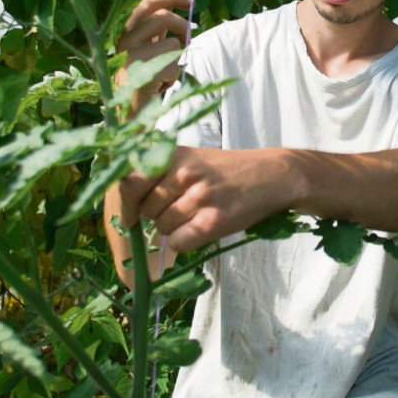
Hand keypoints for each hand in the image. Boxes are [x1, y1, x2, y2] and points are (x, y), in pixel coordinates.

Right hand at [116, 0, 191, 115]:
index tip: (190, 2)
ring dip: (176, 59)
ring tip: (164, 72)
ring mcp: (131, 57)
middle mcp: (124, 41)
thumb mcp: (150, 48)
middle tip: (188, 39)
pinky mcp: (141, 73)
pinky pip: (173, 66)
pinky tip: (159, 86)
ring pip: (173, 43)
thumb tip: (181, 6)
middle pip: (164, 17)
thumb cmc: (145, 78)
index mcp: (126, 32)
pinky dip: (173, 76)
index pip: (147, 2)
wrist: (132, 112)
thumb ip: (159, 29)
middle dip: (183, 26)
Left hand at [118, 146, 295, 252]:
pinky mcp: (212, 221)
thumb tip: (128, 202)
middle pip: (146, 210)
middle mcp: (183, 173)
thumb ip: (160, 172)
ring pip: (162, 228)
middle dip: (156, 216)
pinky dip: (187, 241)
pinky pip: (179, 243)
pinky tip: (204, 228)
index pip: (130, 182)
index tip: (129, 217)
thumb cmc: (228, 169)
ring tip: (198, 214)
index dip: (126, 204)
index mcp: (174, 155)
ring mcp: (199, 197)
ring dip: (174, 228)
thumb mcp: (192, 158)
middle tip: (181, 208)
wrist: (272, 175)